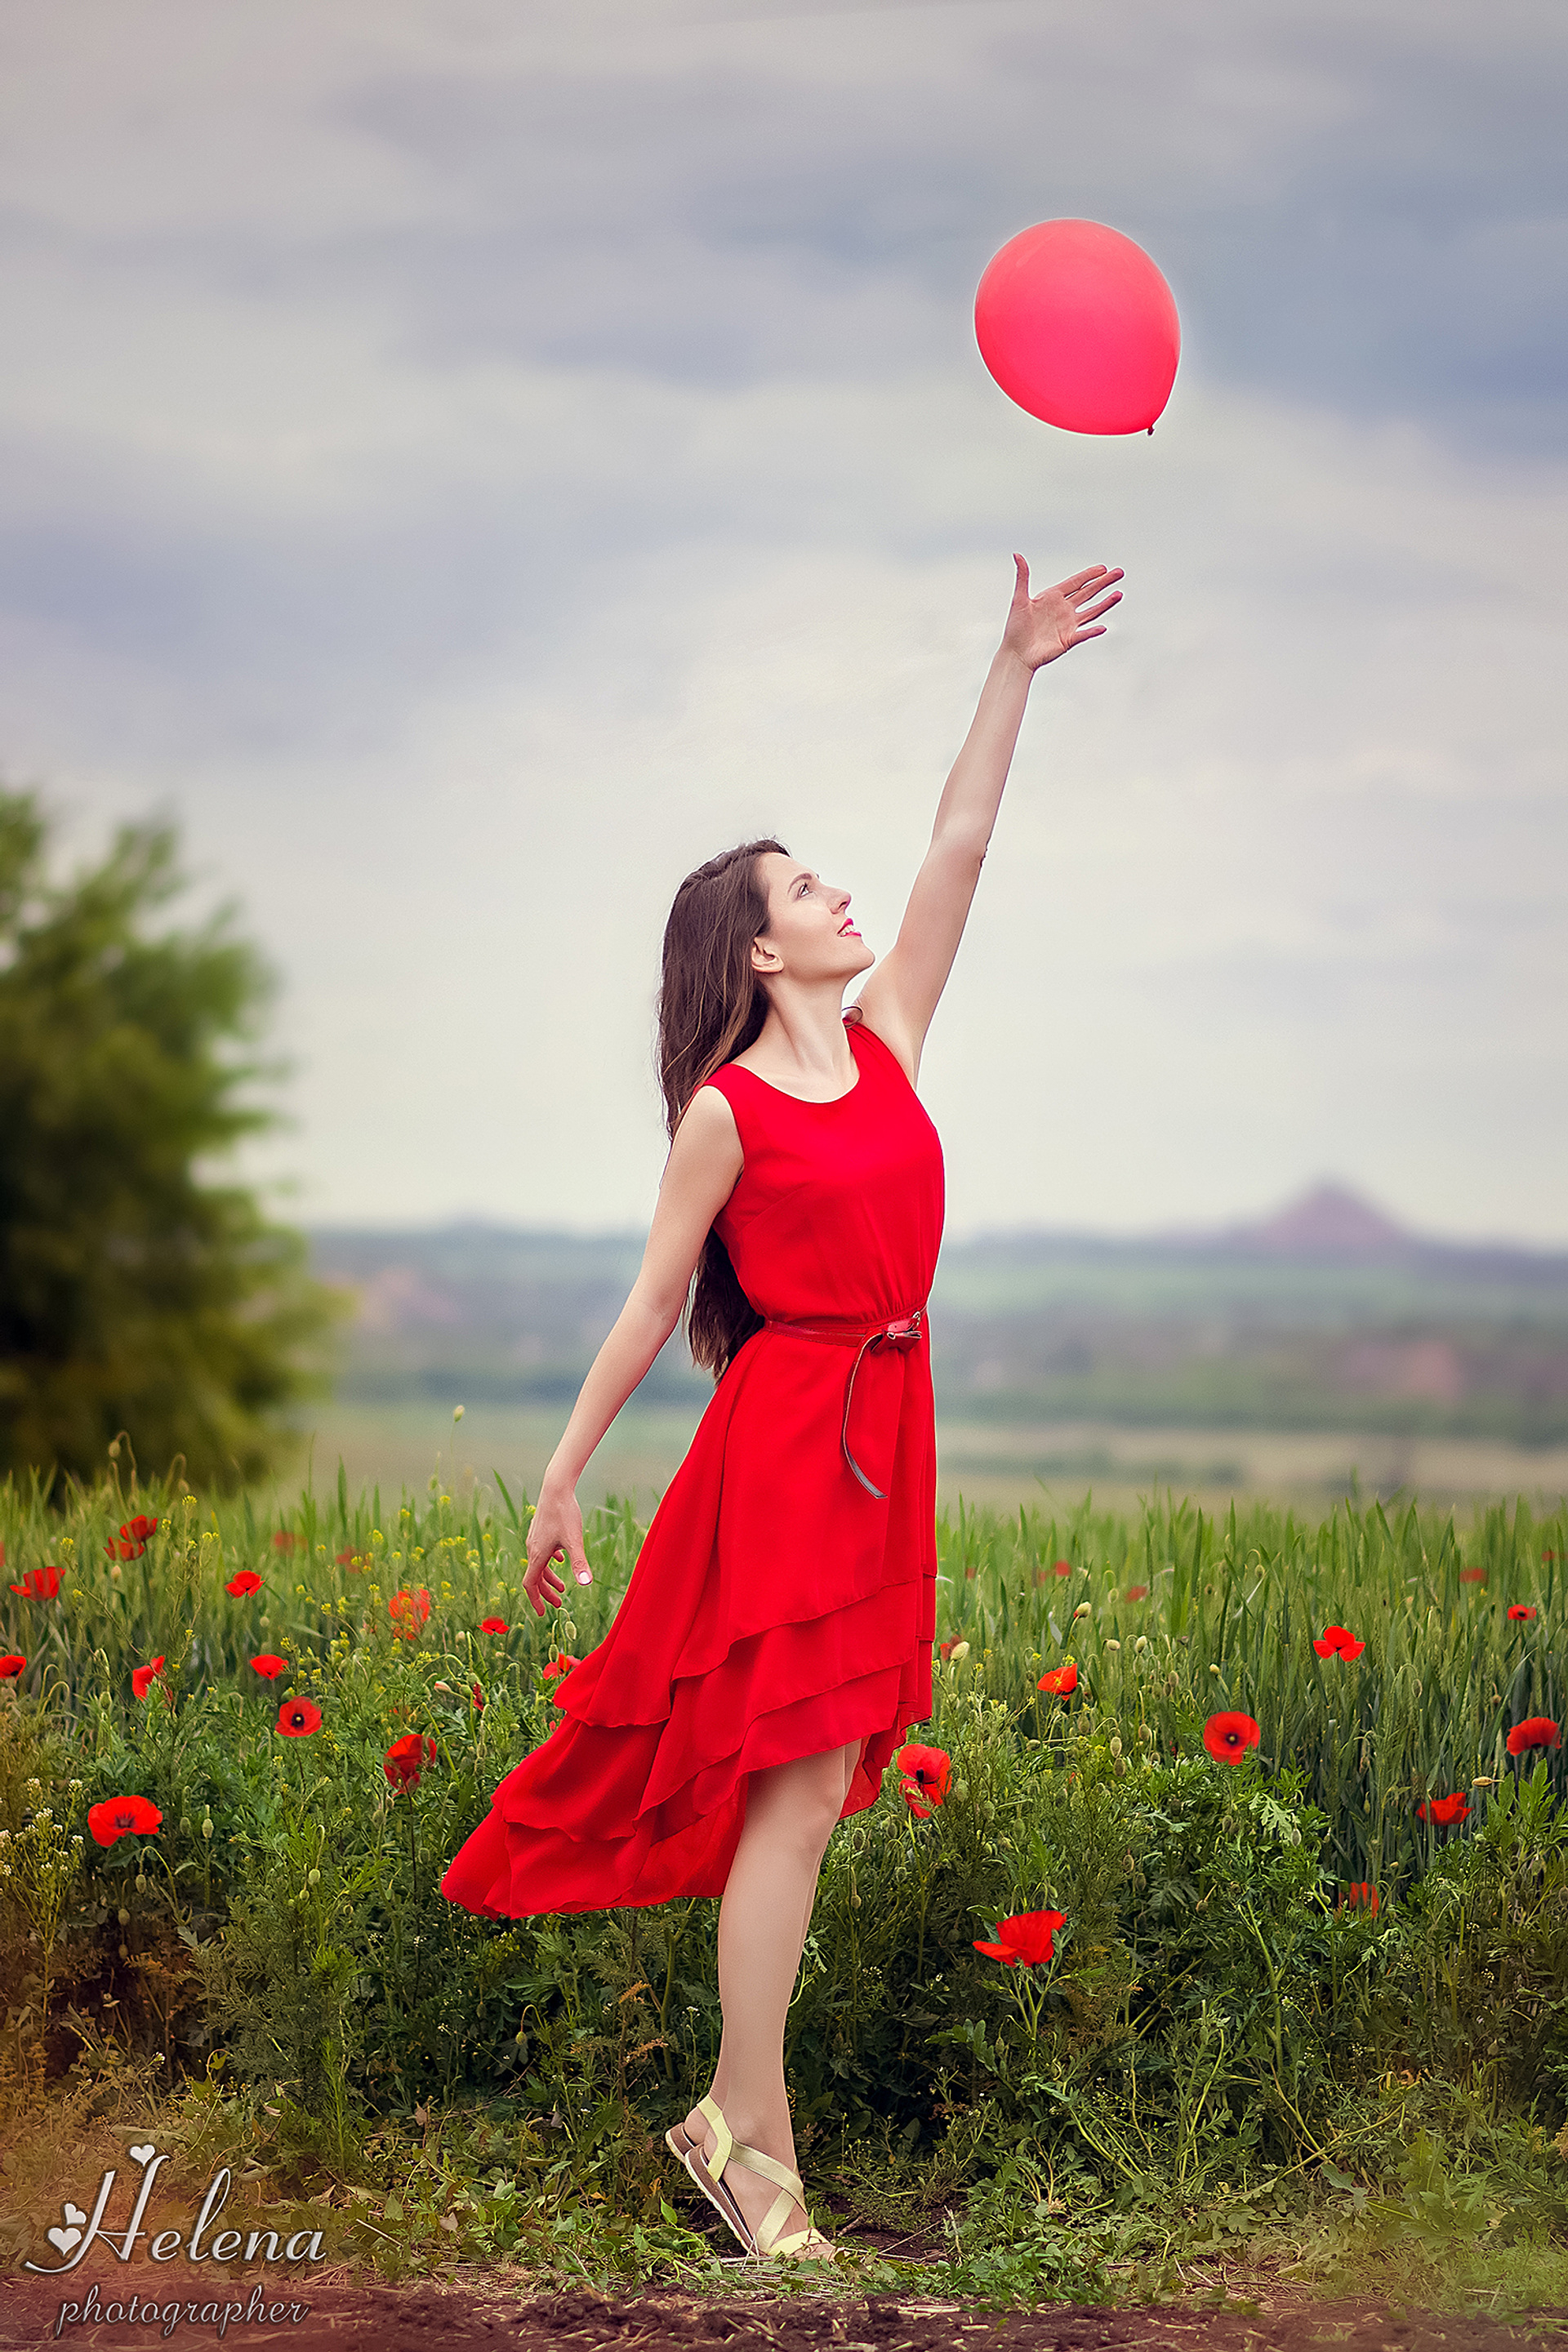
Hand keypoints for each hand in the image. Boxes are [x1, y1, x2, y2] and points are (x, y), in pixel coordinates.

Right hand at [523, 1483, 592, 1615]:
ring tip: (564, 1588)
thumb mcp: (575, 1541)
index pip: (531, 1584)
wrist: (555, 1488)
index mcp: (537, 1555)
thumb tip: (585, 1584)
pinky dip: (550, 1561)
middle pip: (536, 1577)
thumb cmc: (565, 1514)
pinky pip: (542, 1552)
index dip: (536, 1600)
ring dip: (550, 1578)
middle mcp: (533, 1549)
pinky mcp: (540, 1531)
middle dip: (547, 1593)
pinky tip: (562, 1558)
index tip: (543, 1613)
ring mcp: (535, 1539)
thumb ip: (579, 1563)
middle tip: (559, 1605)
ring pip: (539, 1565)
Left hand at [1000, 554, 1123, 670]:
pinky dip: (1093, 631)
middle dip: (1103, 583)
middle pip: (1088, 593)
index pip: (1075, 583)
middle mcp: (1063, 610)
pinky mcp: (1068, 640)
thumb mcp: (1019, 599)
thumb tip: (1017, 555)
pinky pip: (1084, 634)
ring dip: (1105, 603)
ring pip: (1091, 611)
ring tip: (1118, 594)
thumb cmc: (1015, 628)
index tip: (1102, 568)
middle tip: (1118, 573)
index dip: (1089, 575)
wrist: (1016, 654)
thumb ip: (1022, 577)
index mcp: (1052, 598)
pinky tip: (1102, 627)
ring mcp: (1068, 625)